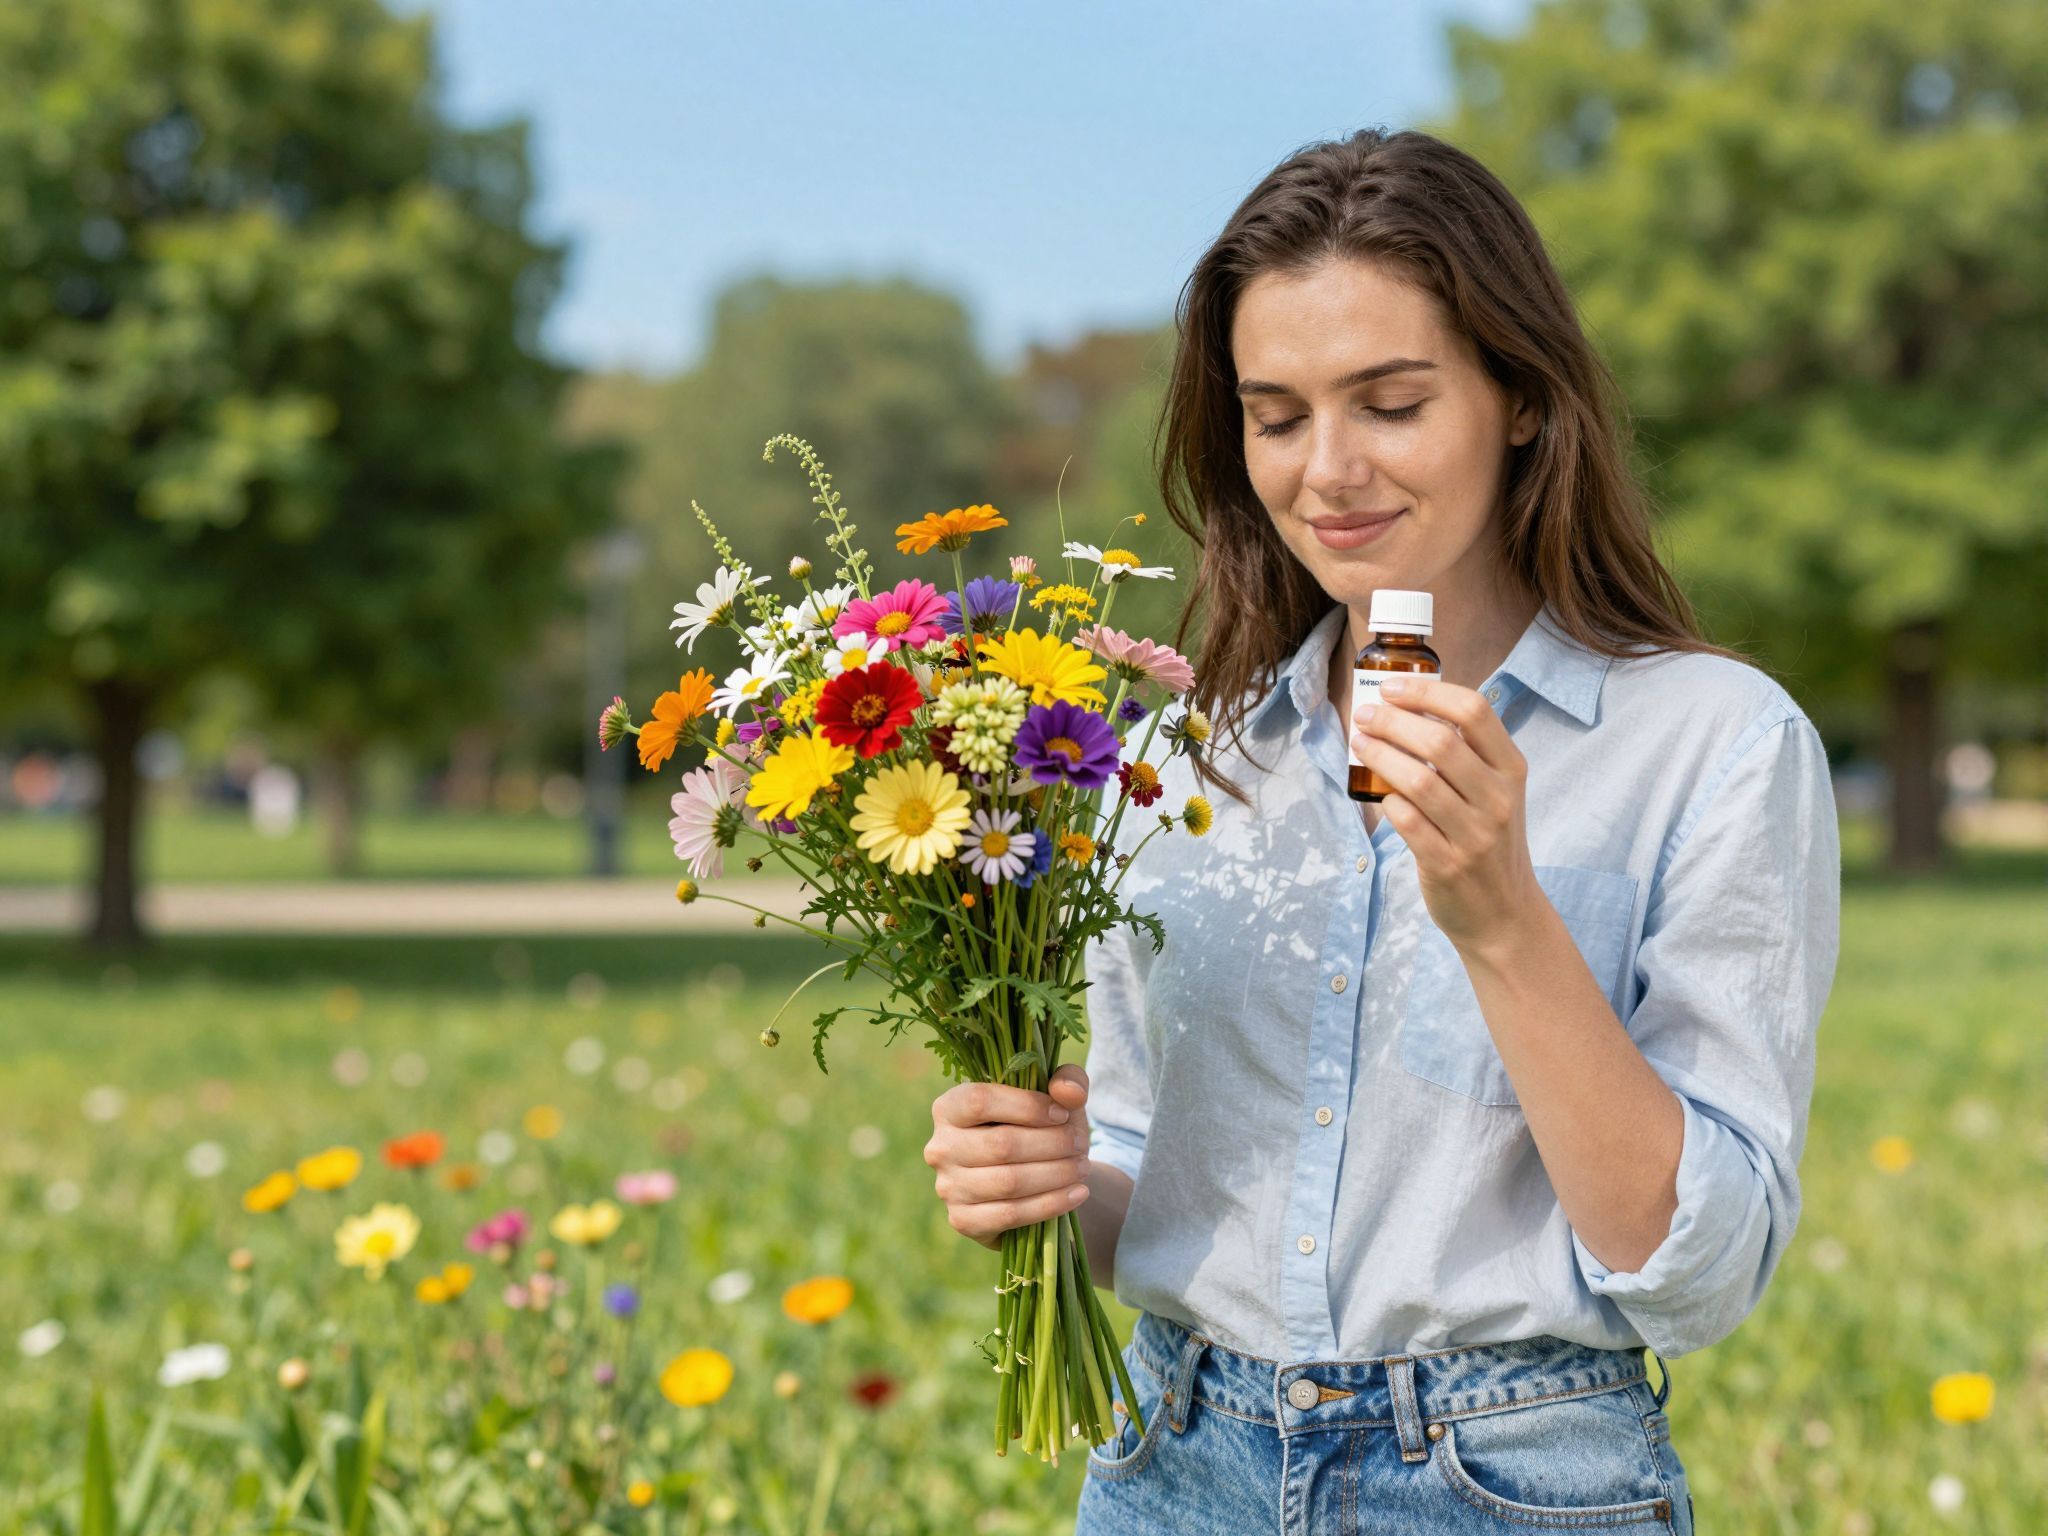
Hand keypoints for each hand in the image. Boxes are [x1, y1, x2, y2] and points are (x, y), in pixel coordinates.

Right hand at [924, 1064, 1093, 1251]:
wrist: (1035, 1180)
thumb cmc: (1041, 1129)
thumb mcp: (1057, 1098)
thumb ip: (1068, 1081)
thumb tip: (1069, 1092)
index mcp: (949, 1107)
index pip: (980, 1101)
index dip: (1026, 1106)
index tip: (1062, 1114)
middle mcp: (940, 1147)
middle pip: (1000, 1144)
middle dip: (1051, 1144)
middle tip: (1081, 1143)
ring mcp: (948, 1187)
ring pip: (1008, 1182)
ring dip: (1055, 1174)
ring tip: (1083, 1167)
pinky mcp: (963, 1220)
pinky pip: (1010, 1214)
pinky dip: (1050, 1204)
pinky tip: (1077, 1194)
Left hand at [1351, 674, 1538, 955]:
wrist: (1505, 915)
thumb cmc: (1490, 843)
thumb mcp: (1496, 793)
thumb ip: (1467, 755)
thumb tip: (1408, 708)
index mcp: (1511, 770)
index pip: (1474, 712)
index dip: (1426, 694)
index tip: (1390, 688)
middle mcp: (1498, 799)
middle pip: (1440, 742)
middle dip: (1392, 721)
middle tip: (1364, 715)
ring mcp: (1475, 834)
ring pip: (1418, 781)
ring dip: (1380, 756)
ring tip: (1359, 743)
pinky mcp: (1447, 864)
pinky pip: (1407, 821)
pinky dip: (1386, 801)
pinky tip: (1375, 793)